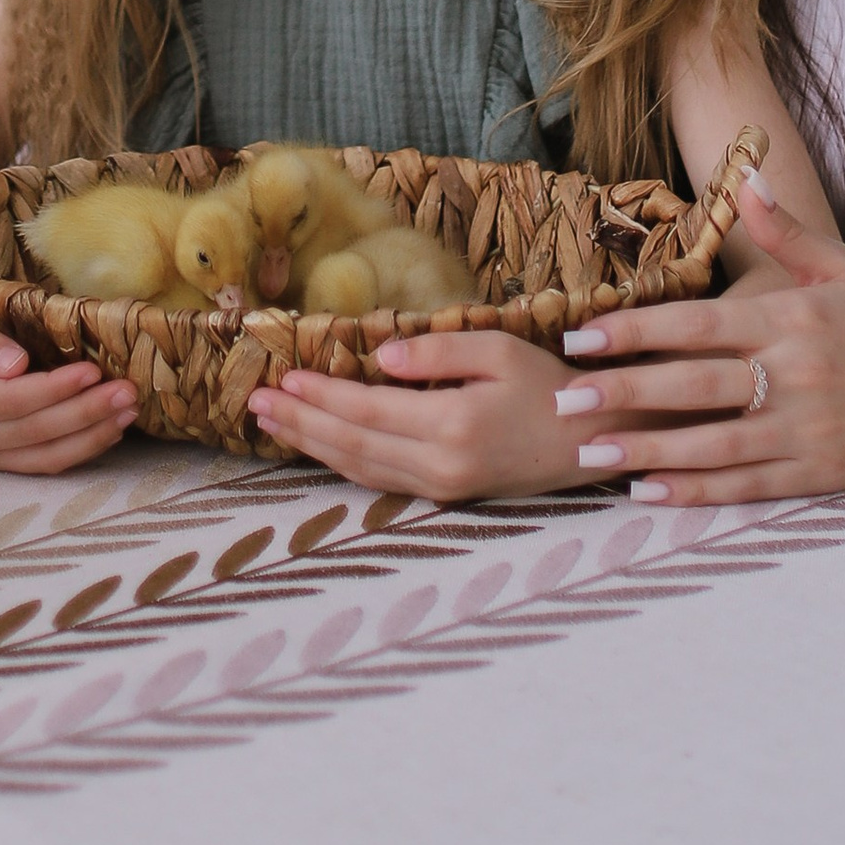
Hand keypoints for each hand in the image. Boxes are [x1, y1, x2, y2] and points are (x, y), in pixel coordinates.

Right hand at [0, 307, 137, 475]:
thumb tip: (17, 366)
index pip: (7, 402)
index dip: (52, 390)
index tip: (92, 371)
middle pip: (31, 432)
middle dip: (84, 414)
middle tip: (127, 392)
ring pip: (41, 457)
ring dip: (90, 437)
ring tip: (128, 412)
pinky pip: (40, 464)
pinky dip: (78, 450)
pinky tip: (108, 431)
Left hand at [247, 331, 620, 501]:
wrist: (589, 443)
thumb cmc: (548, 385)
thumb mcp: (499, 350)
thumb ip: (438, 351)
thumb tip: (383, 357)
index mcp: (451, 426)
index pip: (365, 411)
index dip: (321, 396)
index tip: (283, 378)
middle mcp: (439, 465)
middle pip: (351, 445)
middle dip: (300, 424)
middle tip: (255, 403)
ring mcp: (441, 486)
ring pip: (358, 468)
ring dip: (311, 446)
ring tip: (272, 424)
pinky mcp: (445, 494)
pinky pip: (379, 479)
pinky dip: (341, 461)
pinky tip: (318, 445)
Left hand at [543, 175, 844, 502]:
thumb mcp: (840, 269)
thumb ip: (785, 229)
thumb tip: (745, 175)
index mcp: (791, 320)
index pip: (699, 325)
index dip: (638, 332)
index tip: (583, 336)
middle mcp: (795, 376)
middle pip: (696, 387)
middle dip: (625, 393)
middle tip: (564, 400)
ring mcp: (806, 431)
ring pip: (713, 444)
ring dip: (647, 451)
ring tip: (588, 453)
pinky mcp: (817, 475)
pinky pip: (746, 486)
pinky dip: (695, 492)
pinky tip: (646, 492)